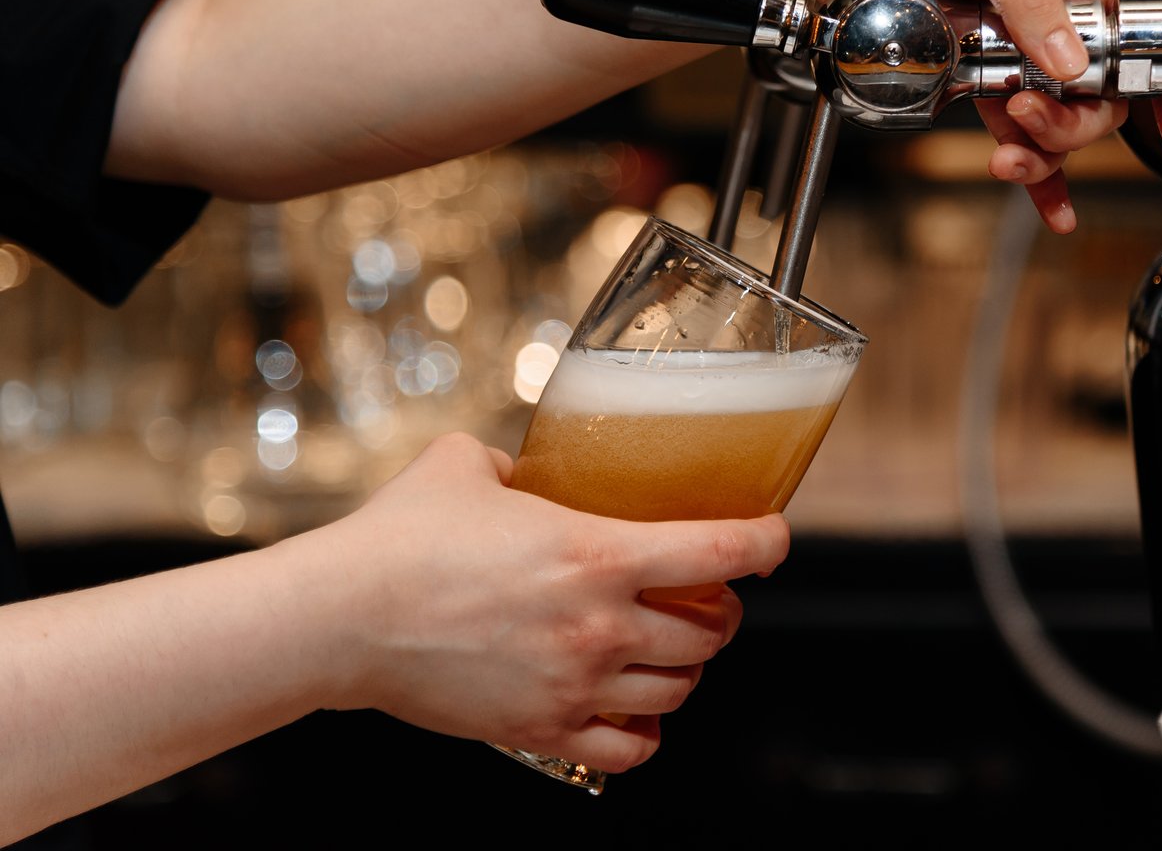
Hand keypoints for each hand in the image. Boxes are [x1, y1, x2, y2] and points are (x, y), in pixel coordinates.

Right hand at [292, 432, 789, 773]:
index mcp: (599, 551)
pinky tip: (640, 712)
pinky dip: (647, 732)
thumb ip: (519, 461)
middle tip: (708, 597)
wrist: (340, 617)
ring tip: (671, 650)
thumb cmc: (401, 536)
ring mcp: (577, 681)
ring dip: (688, 667)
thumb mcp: (469, 465)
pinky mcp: (543, 728)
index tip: (774, 538)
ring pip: (680, 688)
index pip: (722, 551)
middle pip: (713, 630)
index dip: (765, 542)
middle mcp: (602, 622)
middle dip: (723, 612)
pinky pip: (630, 748)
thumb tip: (531, 465)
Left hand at [760, 0, 1161, 230]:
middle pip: (1097, 86)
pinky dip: (1032, 170)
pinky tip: (1046, 204)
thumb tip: (1072, 62)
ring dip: (1042, 148)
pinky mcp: (966, 74)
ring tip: (1006, 153)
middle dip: (1074, 119)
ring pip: (1052, 115)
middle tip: (1029, 119)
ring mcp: (1005, 44)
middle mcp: (1043, 4)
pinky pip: (1011, 130)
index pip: (1140, 22)